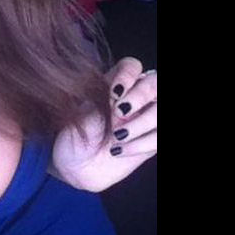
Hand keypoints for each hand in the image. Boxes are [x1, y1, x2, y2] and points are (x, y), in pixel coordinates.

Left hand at [50, 57, 156, 191]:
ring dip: (142, 122)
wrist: (74, 168)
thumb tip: (119, 92)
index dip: (127, 75)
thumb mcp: (81, 114)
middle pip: (155, 83)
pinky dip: (143, 143)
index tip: (113, 93)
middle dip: (141, 95)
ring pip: (161, 111)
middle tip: (120, 112)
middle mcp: (135, 97)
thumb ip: (102, 99)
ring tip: (117, 136)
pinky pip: (159, 137)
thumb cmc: (74, 136)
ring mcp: (146, 118)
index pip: (132, 66)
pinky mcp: (152, 140)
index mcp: (115, 84)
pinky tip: (119, 150)